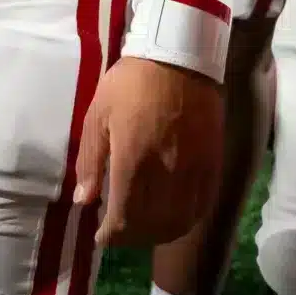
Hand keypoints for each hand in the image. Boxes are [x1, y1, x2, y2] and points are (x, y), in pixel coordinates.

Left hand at [72, 55, 223, 245]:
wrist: (180, 56)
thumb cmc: (132, 83)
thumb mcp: (98, 115)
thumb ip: (90, 161)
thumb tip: (84, 201)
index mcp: (132, 161)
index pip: (123, 218)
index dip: (111, 235)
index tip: (101, 235)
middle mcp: (165, 173)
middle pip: (150, 226)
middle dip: (131, 237)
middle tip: (119, 232)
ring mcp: (192, 171)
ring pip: (178, 222)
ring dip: (158, 233)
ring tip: (144, 229)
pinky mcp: (211, 164)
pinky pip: (201, 206)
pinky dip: (185, 220)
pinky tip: (174, 218)